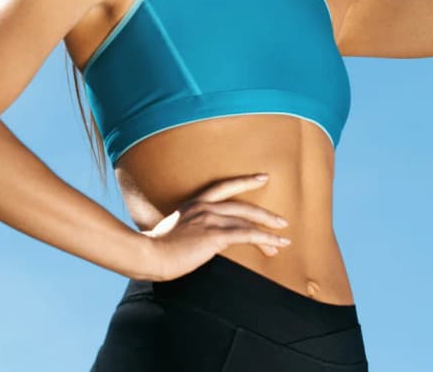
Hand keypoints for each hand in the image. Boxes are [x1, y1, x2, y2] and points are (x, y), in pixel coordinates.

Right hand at [138, 173, 291, 281]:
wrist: (148, 255)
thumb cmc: (156, 250)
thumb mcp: (175, 233)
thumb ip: (192, 231)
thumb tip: (206, 240)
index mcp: (194, 204)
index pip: (223, 187)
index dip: (244, 181)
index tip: (263, 178)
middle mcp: (204, 207)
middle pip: (243, 206)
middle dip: (265, 214)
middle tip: (282, 221)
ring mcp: (210, 219)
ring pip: (248, 221)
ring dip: (269, 232)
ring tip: (283, 240)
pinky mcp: (215, 235)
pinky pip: (247, 235)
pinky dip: (265, 239)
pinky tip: (276, 245)